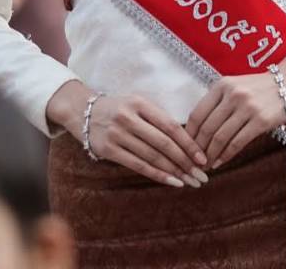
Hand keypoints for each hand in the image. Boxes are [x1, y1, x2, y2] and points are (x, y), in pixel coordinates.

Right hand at [46, 82, 206, 187]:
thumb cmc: (119, 109)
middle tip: (202, 175)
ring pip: (152, 157)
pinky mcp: (109, 150)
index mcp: (139, 103)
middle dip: (186, 162)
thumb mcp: (138, 105)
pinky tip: (173, 182)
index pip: (170, 126)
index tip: (203, 158)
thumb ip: (159, 119)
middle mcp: (128, 118)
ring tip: (191, 182)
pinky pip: (139, 166)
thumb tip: (189, 144)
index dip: (189, 144)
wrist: (82, 112)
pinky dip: (158, 175)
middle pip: (163, 144)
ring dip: (175, 172)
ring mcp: (117, 134)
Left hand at [187, 43, 285, 167]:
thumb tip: (199, 129)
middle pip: (207, 127)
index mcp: (221, 85)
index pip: (197, 113)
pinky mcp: (261, 120)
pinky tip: (221, 162)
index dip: (189, 134)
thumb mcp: (236, 86)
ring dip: (211, 155)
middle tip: (194, 161)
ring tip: (206, 165)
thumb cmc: (262, 87)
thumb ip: (219, 102)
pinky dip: (227, 155)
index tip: (186, 147)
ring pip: (221, 137)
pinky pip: (238, 141)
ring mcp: (247, 107)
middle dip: (198, 148)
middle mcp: (232, 95)